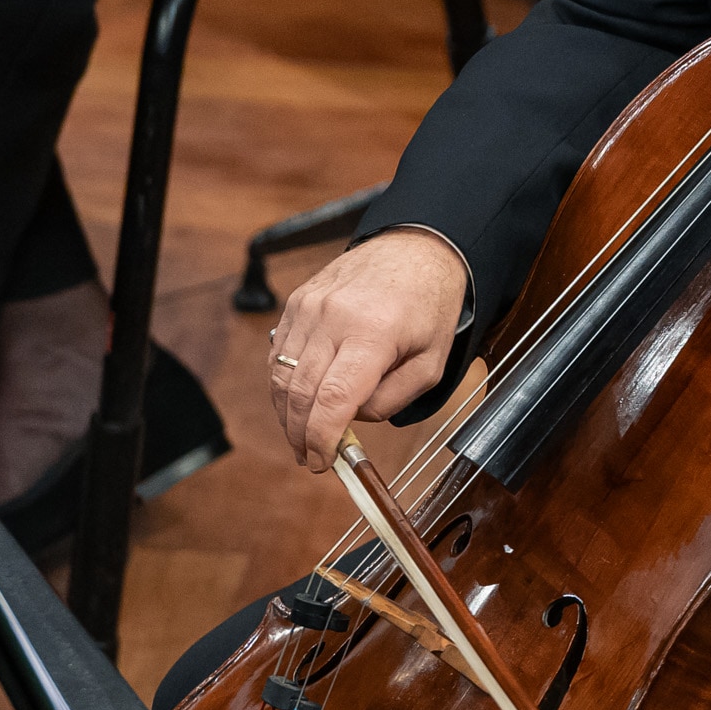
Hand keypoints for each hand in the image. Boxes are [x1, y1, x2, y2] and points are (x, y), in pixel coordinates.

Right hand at [267, 230, 468, 471]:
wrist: (415, 247)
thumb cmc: (429, 304)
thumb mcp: (432, 362)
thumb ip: (392, 398)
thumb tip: (352, 420)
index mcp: (373, 332)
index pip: (332, 399)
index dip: (321, 438)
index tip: (321, 462)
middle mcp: (333, 317)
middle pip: (299, 392)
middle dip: (299, 434)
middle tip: (308, 457)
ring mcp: (309, 306)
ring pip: (281, 375)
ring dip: (287, 413)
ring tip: (301, 435)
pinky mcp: (297, 301)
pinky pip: (278, 353)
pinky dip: (283, 383)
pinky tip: (298, 400)